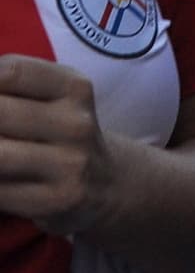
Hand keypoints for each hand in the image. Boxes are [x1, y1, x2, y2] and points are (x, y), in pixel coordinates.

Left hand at [0, 56, 112, 235]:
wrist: (106, 184)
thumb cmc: (63, 133)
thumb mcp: (56, 97)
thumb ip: (16, 86)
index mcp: (73, 87)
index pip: (12, 71)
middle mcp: (75, 122)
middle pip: (0, 112)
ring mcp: (68, 163)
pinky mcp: (55, 200)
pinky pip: (1, 191)